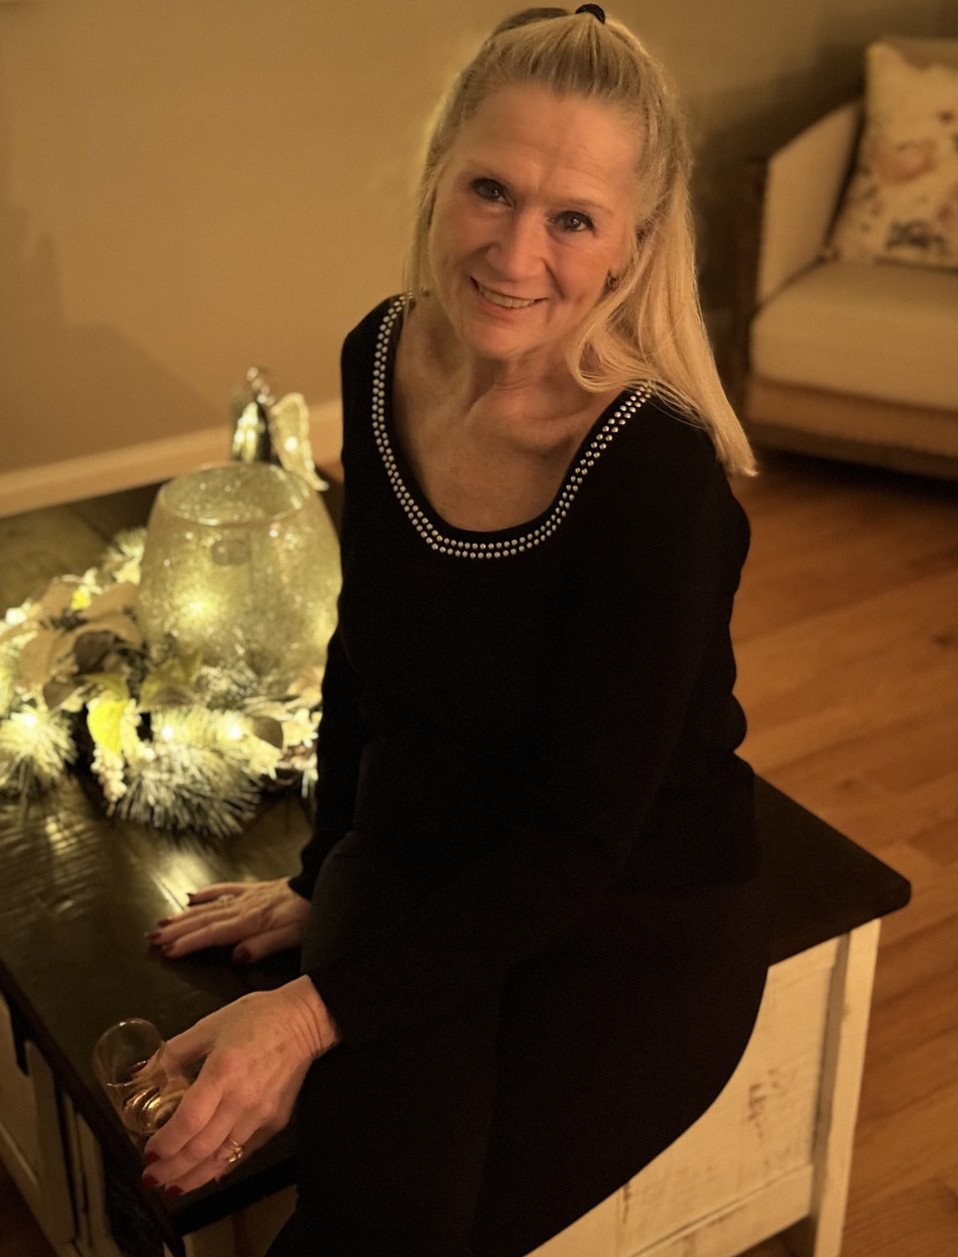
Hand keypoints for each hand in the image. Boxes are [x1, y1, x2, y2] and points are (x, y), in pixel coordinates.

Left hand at [141, 977, 336, 1196]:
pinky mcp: (275, 1122)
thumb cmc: (256, 1017)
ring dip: (193, 1177)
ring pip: (221, 1158)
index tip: (148, 1154)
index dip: (165, 1144)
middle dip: (171, 1169)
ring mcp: (261, 1115)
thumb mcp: (209, 1026)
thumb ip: (173, 1052)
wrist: (305, 1021)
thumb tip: (141, 1074)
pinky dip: (222, 1166)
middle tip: (151, 1178)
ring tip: (172, 1187)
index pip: (188, 1122)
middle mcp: (241, 1100)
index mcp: (222, 1072)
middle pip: (200, 1148)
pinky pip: (244, 1152)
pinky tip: (206, 1173)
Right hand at [147, 879, 309, 963]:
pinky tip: (190, 898)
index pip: (213, 934)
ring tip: (161, 923)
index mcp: (250, 922)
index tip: (166, 951)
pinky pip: (224, 890)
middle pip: (204, 920)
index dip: (189, 943)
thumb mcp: (291, 937)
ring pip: (208, 907)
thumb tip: (234, 957)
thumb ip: (263, 946)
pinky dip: (205, 894)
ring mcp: (245, 896)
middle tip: (151, 938)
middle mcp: (242, 908)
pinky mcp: (252, 889)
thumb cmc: (308, 917)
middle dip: (176, 930)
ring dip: (183, 915)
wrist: (321, 887)